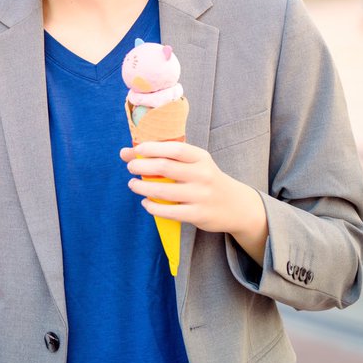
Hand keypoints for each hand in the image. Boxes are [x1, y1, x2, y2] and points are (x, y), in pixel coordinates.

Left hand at [121, 141, 268, 264]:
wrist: (237, 206)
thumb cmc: (207, 180)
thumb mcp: (195, 164)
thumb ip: (164, 156)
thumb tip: (125, 153)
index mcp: (201, 158)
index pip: (173, 148)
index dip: (151, 148)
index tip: (135, 150)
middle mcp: (203, 175)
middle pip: (164, 167)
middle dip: (141, 166)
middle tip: (130, 168)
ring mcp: (201, 196)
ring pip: (163, 190)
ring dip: (142, 186)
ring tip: (133, 184)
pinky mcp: (198, 215)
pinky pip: (169, 212)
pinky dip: (152, 207)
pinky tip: (146, 202)